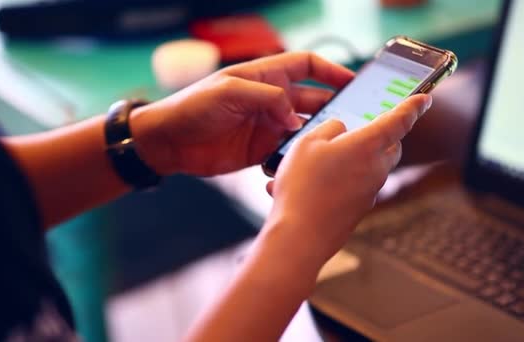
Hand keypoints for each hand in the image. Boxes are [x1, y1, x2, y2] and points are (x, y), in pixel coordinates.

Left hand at [130, 52, 354, 175]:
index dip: (331, 71)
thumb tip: (294, 117)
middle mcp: (271, 100)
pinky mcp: (261, 150)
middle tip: (355, 119)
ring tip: (337, 144)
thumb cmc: (192, 107)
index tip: (354, 82)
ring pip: (304, 128)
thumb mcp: (229, 90)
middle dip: (334, 107)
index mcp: (265, 77)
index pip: (307, 66)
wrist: (168, 142)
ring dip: (320, 135)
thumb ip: (266, 97)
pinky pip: (288, 153)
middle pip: (312, 100)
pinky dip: (299, 157)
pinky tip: (307, 163)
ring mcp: (267, 126)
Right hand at [258, 94, 431, 278]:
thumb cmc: (303, 186)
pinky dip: (341, 182)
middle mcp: (376, 169)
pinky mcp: (358, 211)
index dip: (413, 106)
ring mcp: (369, 193)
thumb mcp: (307, 143)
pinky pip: (355, 188)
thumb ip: (328, 129)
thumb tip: (340, 129)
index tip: (425, 98)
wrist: (300, 236)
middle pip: (389, 147)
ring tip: (317, 164)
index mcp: (367, 145)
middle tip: (360, 132)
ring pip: (371, 168)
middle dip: (381, 137)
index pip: (399, 120)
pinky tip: (312, 187)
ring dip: (354, 161)